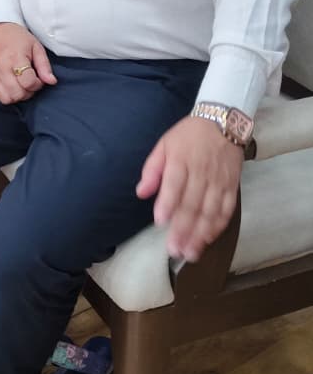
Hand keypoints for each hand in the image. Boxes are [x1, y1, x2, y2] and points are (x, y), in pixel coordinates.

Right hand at [0, 22, 56, 103]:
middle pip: (17, 93)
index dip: (37, 84)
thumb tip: (51, 81)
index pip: (28, 82)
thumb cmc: (19, 38)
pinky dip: (6, 94)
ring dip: (16, 95)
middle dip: (28, 92)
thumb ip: (44, 66)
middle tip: (30, 82)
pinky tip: (11, 85)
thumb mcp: (36, 47)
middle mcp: (2, 67)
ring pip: (6, 98)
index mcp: (15, 58)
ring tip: (20, 85)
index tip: (38, 78)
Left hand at [136, 116, 242, 261]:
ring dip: (200, 234)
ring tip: (190, 252)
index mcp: (181, 160)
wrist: (224, 120)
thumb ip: (152, 169)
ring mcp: (219, 181)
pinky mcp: (232, 186)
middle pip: (193, 203)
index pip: (175, 183)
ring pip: (211, 211)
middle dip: (183, 229)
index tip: (160, 221)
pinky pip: (227, 209)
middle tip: (174, 250)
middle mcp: (202, 172)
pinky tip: (209, 239)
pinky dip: (219, 226)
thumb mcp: (164, 144)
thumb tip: (141, 192)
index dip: (168, 203)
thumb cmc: (189, 135)